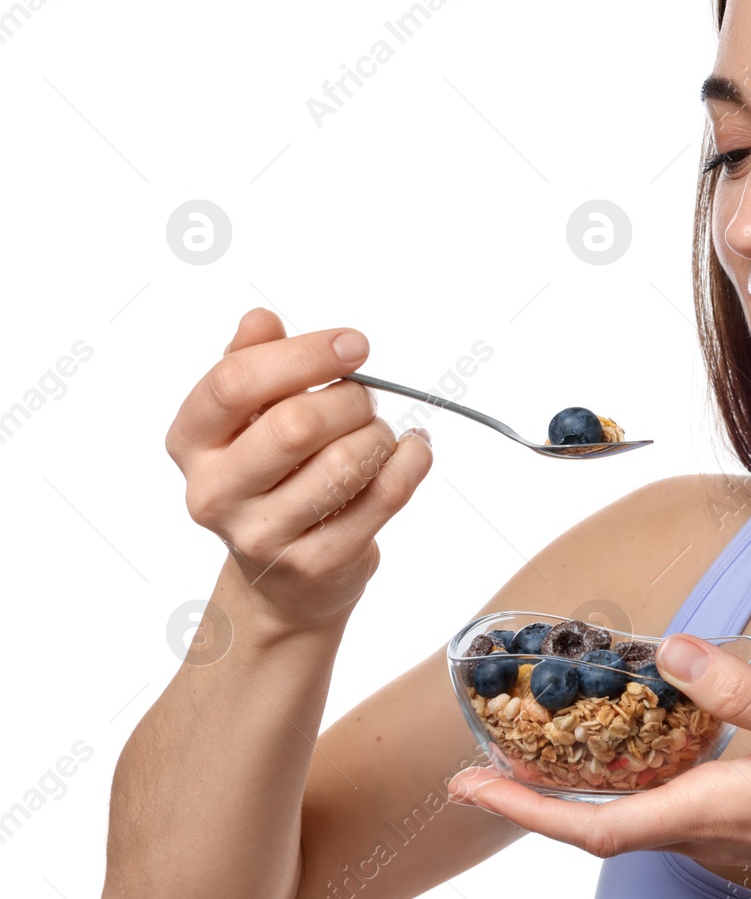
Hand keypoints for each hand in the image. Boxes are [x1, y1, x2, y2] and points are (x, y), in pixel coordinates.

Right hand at [165, 308, 432, 624]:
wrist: (283, 579)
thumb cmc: (270, 478)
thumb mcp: (248, 418)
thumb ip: (251, 363)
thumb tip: (260, 320)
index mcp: (190, 442)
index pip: (235, 383)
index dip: (303, 354)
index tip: (353, 344)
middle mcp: (214, 492)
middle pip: (294, 424)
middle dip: (350, 400)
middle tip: (365, 400)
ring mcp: (263, 535)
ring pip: (344, 462)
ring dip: (379, 435)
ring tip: (377, 434)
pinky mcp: (316, 563)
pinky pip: (384, 496)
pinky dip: (411, 462)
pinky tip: (411, 451)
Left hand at [448, 633, 750, 898]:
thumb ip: (745, 692)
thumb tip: (674, 652)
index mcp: (714, 810)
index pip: (596, 824)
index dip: (525, 809)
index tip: (469, 787)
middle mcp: (707, 834)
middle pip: (598, 826)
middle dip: (532, 799)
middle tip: (480, 762)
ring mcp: (724, 837)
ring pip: (628, 820)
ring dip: (574, 793)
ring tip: (535, 749)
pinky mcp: (742, 828)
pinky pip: (662, 812)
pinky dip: (623, 785)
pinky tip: (627, 749)